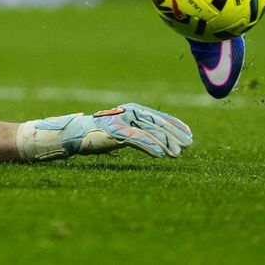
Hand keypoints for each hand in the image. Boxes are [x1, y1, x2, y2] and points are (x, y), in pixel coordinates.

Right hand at [33, 103, 193, 158]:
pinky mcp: (115, 132)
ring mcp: (122, 122)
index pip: (159, 117)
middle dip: (175, 135)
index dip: (175, 125)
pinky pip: (136, 140)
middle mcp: (129, 112)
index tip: (189, 135)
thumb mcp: (124, 133)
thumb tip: (161, 143)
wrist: (75, 135)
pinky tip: (160, 155)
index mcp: (132, 110)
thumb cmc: (100, 136)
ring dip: (165, 143)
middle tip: (189, 144)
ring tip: (177, 154)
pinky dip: (150, 146)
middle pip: (158, 124)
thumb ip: (140, 134)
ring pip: (150, 132)